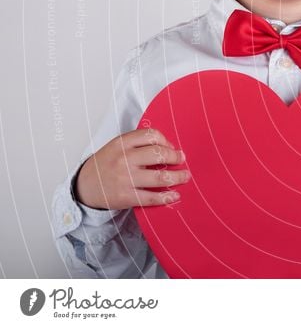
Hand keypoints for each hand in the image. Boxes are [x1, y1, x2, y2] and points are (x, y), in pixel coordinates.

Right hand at [75, 128, 189, 209]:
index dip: (165, 140)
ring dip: (178, 177)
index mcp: (121, 143)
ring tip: (185, 176)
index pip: (151, 135)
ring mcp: (125, 179)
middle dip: (175, 157)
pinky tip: (175, 195)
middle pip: (159, 154)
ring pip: (160, 177)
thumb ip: (137, 143)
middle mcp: (124, 159)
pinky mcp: (126, 197)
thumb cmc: (105, 164)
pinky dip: (167, 197)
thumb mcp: (116, 146)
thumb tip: (168, 147)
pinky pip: (152, 197)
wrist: (83, 187)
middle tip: (181, 159)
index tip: (170, 147)